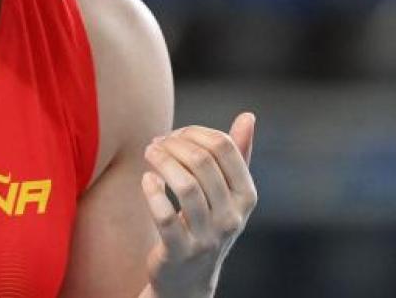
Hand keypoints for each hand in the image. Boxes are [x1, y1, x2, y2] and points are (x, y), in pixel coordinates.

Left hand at [141, 113, 257, 297]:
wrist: (189, 279)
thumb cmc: (207, 223)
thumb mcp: (228, 192)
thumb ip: (238, 154)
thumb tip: (249, 116)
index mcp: (246, 196)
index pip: (225, 147)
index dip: (196, 132)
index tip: (175, 134)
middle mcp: (232, 217)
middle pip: (202, 162)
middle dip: (174, 144)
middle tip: (156, 143)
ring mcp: (208, 237)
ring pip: (185, 186)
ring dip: (162, 161)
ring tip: (149, 153)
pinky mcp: (180, 252)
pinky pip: (164, 216)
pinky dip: (152, 191)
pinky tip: (147, 180)